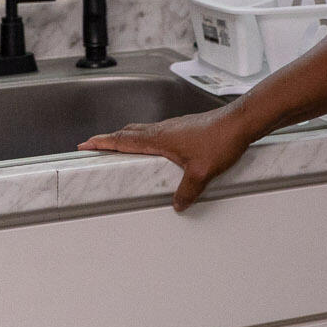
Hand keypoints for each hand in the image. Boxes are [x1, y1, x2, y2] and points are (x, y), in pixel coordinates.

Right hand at [80, 108, 251, 212]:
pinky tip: (156, 148)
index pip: (123, 140)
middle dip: (110, 139)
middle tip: (97, 146)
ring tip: (121, 147)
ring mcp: (175, 126)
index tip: (85, 144)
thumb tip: (178, 204)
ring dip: (129, 137)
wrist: (242, 122)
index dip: (103, 142)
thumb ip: (187, 191)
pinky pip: (158, 132)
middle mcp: (164, 129)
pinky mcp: (186, 127)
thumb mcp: (201, 172)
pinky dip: (147, 138)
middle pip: (129, 132)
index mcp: (159, 139)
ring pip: (144, 130)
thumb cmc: (221, 140)